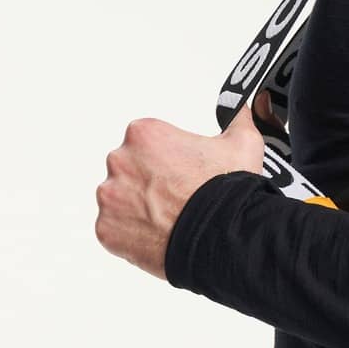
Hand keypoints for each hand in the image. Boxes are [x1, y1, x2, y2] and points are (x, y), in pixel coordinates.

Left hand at [95, 104, 266, 279]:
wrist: (222, 236)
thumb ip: (237, 120)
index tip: (181, 173)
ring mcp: (110, 196)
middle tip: (175, 198)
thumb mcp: (242, 144)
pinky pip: (114, 229)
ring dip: (138, 208)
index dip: (167, 160)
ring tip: (169, 220)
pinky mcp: (107, 228)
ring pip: (119, 200)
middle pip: (129, 170)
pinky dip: (131, 235)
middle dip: (148, 183)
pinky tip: (158, 236)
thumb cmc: (226, 193)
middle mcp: (120, 160)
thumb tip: (241, 110)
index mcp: (144, 135)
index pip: (146, 143)